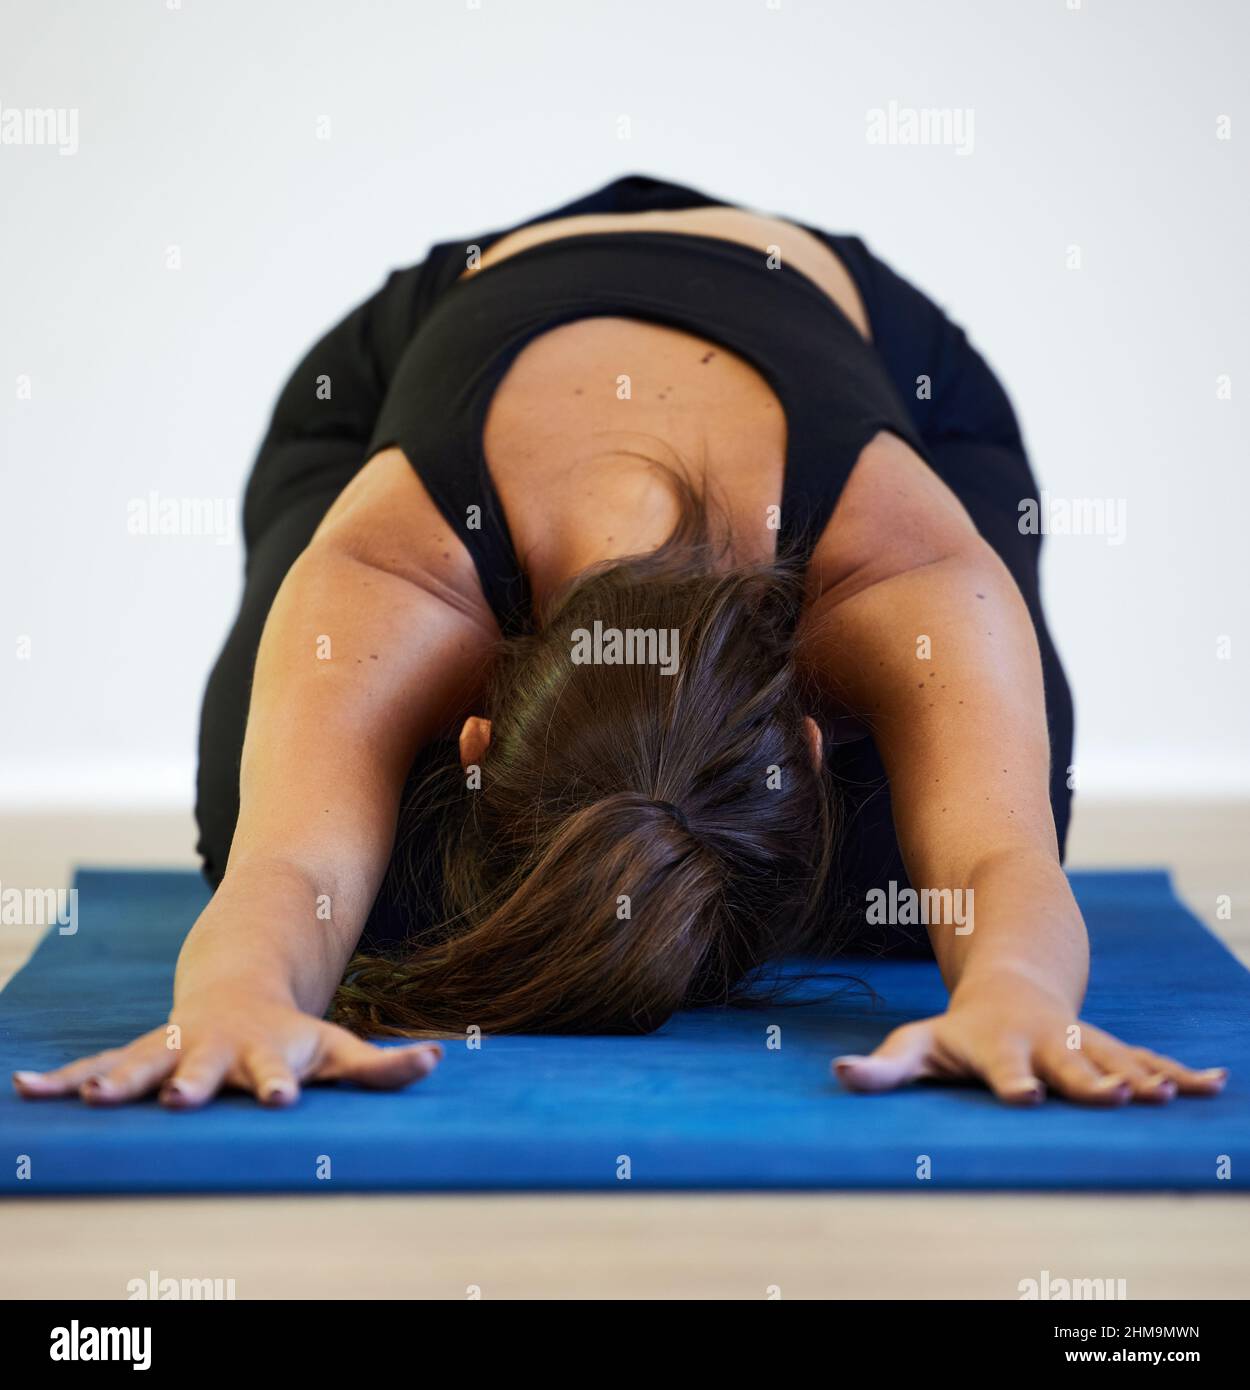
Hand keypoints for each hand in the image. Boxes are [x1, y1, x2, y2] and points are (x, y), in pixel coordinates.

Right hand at [12, 990, 442, 1108]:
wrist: (241, 987)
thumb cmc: (293, 1035)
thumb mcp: (338, 1049)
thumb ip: (383, 1065)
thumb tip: (436, 1060)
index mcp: (267, 1053)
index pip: (278, 1072)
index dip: (279, 1085)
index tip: (280, 1102)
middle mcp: (217, 1051)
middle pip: (203, 1069)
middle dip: (188, 1083)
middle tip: (179, 1099)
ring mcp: (176, 1050)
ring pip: (143, 1065)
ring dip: (118, 1082)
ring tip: (94, 1101)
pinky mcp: (142, 1055)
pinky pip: (100, 1066)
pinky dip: (66, 1078)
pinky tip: (28, 1091)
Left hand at [832, 973, 1227, 1105]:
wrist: (1010, 980)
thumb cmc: (958, 1029)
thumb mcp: (917, 1044)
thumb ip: (882, 1068)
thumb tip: (837, 1076)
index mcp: (998, 1047)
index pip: (1003, 1069)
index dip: (1012, 1082)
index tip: (1024, 1097)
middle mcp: (1044, 1043)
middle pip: (1068, 1065)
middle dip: (1092, 1082)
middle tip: (1117, 1098)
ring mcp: (1081, 1043)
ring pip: (1116, 1060)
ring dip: (1143, 1078)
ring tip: (1169, 1097)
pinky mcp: (1108, 1047)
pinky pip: (1148, 1059)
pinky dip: (1180, 1073)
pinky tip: (1215, 1085)